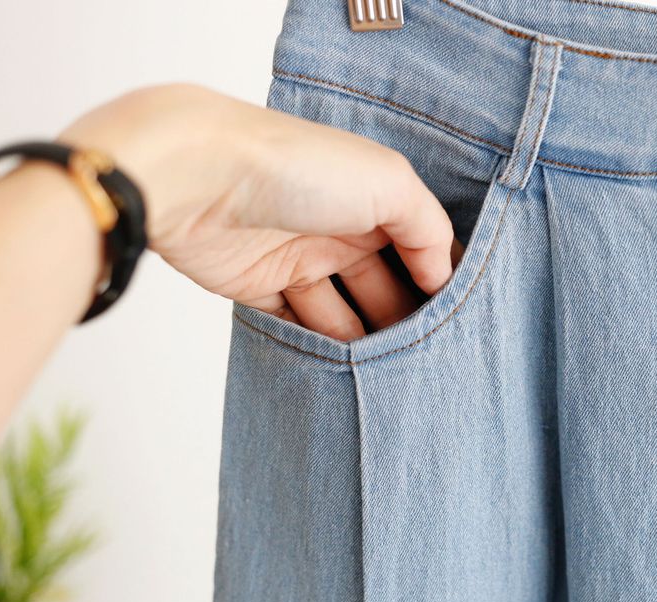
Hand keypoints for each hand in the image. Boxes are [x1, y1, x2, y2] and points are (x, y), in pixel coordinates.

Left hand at [59, 84, 455, 340]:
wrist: (197, 179)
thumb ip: (428, 227)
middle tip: (427, 363)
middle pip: (384, 285)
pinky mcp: (258, 286)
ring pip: (343, 312)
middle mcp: (338, 226)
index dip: (438, 282)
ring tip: (391, 378)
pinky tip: (345, 373)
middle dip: (404, 321)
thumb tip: (442, 274)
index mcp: (372, 196)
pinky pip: (297, 326)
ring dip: (365, 343)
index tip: (458, 325)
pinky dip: (319, 349)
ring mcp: (297, 257)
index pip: (419, 245)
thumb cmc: (296, 168)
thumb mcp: (389, 183)